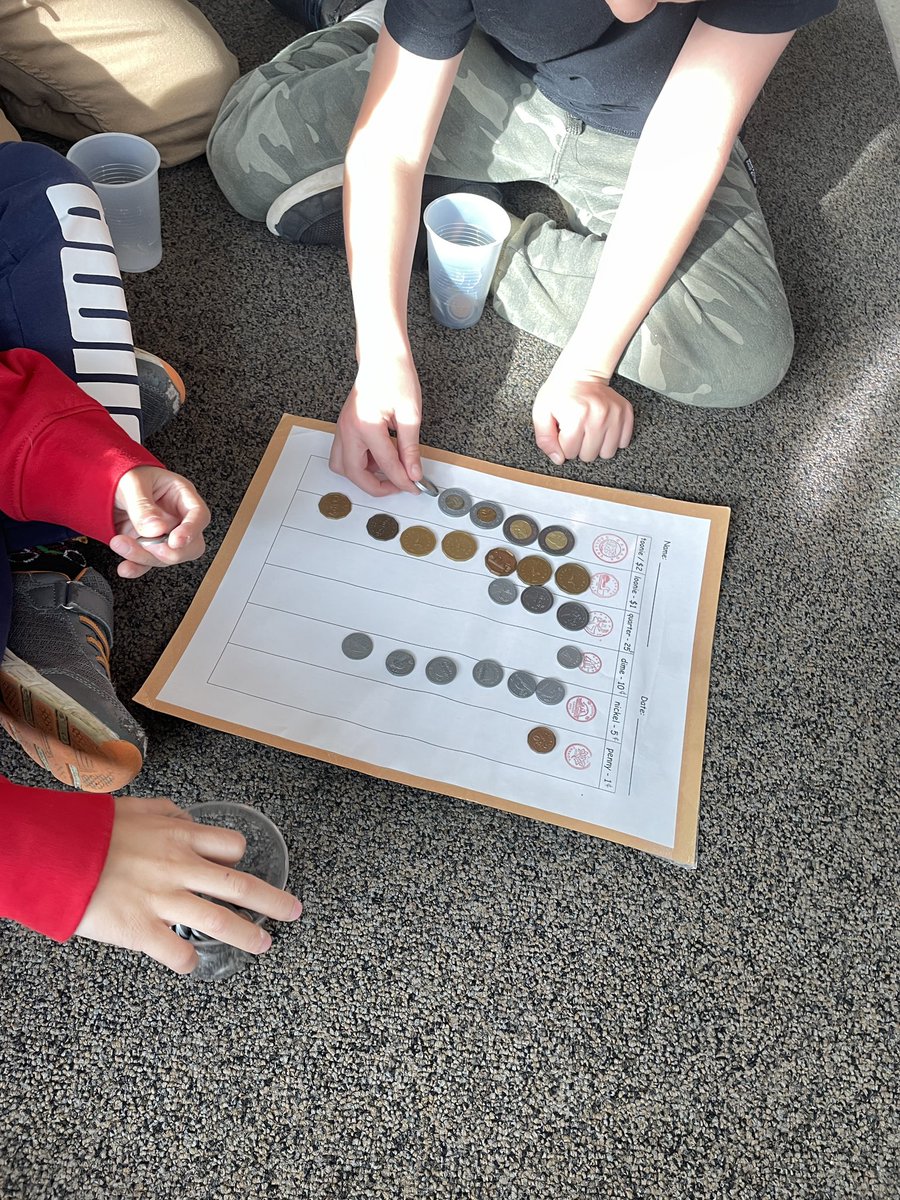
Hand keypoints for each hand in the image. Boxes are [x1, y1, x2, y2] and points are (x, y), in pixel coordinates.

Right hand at [74, 796, 302, 973]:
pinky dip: (189, 961)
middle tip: (293, 912)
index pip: (231, 846)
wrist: (55, 852)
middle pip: (241, 885)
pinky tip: (191, 963)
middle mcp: (181, 868)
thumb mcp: (138, 807)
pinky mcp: (143, 929)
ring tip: (264, 944)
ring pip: (221, 921)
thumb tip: (185, 819)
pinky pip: (178, 952)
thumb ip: (168, 814)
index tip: (239, 868)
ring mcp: (165, 900)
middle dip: (273, 902)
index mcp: (181, 837)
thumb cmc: (92, 830)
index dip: (238, 858)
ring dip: (248, 935)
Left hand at [110, 465, 209, 578]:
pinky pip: (148, 564)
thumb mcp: (132, 484)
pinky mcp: (148, 547)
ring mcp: (164, 535)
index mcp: (181, 496)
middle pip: (190, 545)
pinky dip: (136, 568)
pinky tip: (126, 568)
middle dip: (171, 552)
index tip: (175, 541)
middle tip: (150, 546)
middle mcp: (178, 518)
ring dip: (145, 557)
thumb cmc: (126, 475)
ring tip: (120, 543)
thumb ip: (143, 506)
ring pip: (168, 557)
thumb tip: (156, 529)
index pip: (199, 515)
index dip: (192, 530)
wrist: (104, 484)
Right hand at [330, 354, 422, 495]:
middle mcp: (349, 429)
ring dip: (363, 475)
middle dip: (376, 486)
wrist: (381, 357)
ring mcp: (342, 428)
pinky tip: (379, 457)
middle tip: (398, 486)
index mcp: (366, 425)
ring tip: (387, 470)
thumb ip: (410, 448)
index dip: (402, 480)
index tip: (414, 486)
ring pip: (342, 466)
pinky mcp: (344, 427)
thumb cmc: (395, 376)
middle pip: (354, 473)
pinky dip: (360, 463)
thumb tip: (413, 472)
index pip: (386, 464)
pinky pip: (344, 454)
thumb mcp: (410, 414)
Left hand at [532, 364, 633, 464]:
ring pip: (607, 453)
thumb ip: (545, 439)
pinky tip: (603, 428)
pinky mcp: (625, 413)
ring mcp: (615, 415)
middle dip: (580, 447)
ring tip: (590, 430)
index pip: (569, 453)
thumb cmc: (560, 392)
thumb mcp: (541, 413)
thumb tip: (559, 459)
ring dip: (597, 446)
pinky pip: (623, 442)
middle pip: (589, 456)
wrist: (581, 372)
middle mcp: (598, 417)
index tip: (564, 431)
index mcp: (576, 417)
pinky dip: (612, 439)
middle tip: (577, 430)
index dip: (563, 444)